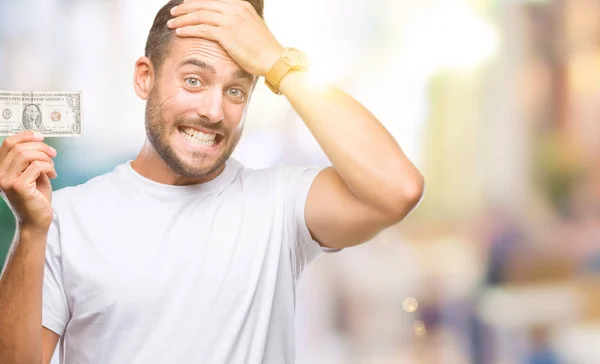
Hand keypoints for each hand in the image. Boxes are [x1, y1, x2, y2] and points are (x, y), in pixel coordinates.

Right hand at [0, 131, 57, 230]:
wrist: (36, 220)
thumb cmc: (36, 197)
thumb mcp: (31, 172)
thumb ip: (30, 158)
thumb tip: (38, 139)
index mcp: (0, 169)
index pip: (8, 143)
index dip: (26, 136)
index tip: (41, 137)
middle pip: (19, 147)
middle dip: (40, 147)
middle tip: (53, 154)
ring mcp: (6, 181)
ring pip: (26, 154)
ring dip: (44, 157)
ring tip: (52, 167)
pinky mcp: (18, 187)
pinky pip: (36, 166)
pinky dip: (48, 167)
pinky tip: (52, 175)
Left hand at [168, 0, 284, 76]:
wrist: (274, 60)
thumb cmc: (264, 50)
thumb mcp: (251, 29)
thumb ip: (237, 24)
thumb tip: (225, 29)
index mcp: (241, 5)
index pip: (212, 1)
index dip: (196, 4)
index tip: (185, 8)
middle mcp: (235, 8)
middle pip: (203, 4)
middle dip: (186, 8)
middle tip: (174, 13)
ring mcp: (230, 19)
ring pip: (199, 15)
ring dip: (183, 19)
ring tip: (171, 23)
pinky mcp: (226, 33)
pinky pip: (201, 28)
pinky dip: (188, 29)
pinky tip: (180, 32)